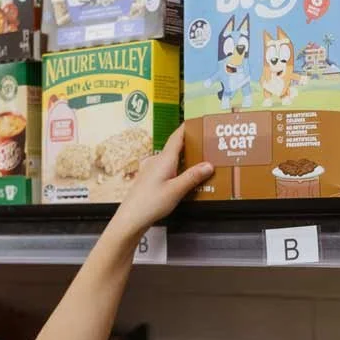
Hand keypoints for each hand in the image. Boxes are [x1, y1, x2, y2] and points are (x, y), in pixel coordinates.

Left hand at [111, 126, 212, 242]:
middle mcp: (157, 161)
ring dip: (185, 158)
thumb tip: (209, 164)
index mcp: (164, 159)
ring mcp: (152, 170)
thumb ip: (192, 177)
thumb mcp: (176, 190)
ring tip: (201, 160)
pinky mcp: (150, 180)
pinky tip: (186, 177)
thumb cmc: (151, 203)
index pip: (177, 137)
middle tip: (207, 143)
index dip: (187, 128)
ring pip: (172, 159)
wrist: (130, 218)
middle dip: (191, 144)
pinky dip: (179, 168)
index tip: (198, 121)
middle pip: (176, 147)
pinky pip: (168, 169)